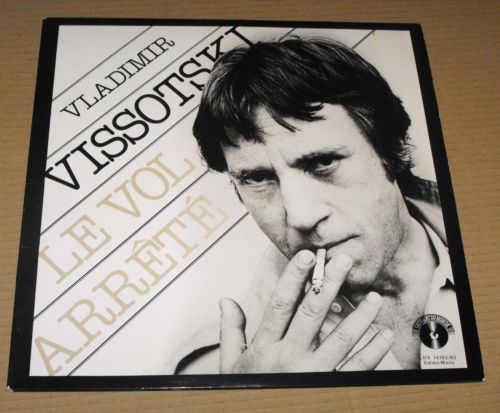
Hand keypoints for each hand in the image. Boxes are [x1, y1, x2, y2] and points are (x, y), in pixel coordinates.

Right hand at [219, 250, 393, 372]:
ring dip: (359, 316)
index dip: (294, 278)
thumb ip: (231, 330)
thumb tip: (226, 301)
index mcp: (266, 347)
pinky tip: (384, 334)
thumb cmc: (250, 395)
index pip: (281, 304)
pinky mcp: (331, 389)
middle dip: (328, 284)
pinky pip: (357, 369)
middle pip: (312, 313)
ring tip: (373, 296)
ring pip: (340, 340)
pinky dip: (374, 351)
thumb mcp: (231, 364)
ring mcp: (313, 374)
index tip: (307, 256)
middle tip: (343, 260)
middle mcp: (290, 358)